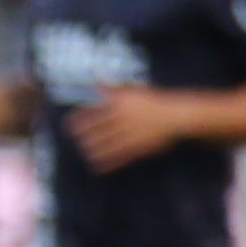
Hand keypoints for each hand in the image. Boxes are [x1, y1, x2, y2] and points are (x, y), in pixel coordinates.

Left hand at [68, 85, 184, 170]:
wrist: (176, 116)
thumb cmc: (154, 101)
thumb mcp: (133, 90)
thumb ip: (113, 88)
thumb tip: (96, 80)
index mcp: (121, 105)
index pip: (95, 112)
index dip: (80, 119)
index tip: (69, 123)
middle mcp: (123, 120)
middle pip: (97, 129)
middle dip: (84, 135)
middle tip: (75, 138)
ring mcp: (130, 135)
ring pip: (106, 144)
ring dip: (93, 148)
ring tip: (85, 151)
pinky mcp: (137, 148)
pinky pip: (119, 157)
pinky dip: (107, 162)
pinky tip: (97, 166)